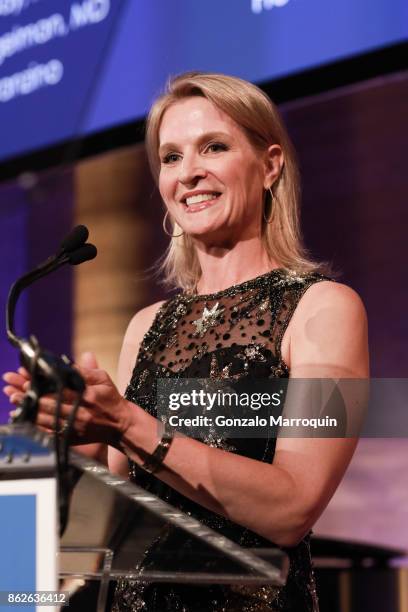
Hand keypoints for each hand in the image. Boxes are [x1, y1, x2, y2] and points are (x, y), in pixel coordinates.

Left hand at [3, 352, 134, 446]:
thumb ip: (85, 371)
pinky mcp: (71, 438)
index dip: (41, 386)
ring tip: (15, 401)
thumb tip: (66, 365)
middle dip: (30, 397)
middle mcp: (79, 413)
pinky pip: (49, 433)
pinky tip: (27, 419)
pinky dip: (36, 426)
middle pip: (48, 404)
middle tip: (14, 389)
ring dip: (29, 410)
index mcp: (86, 396)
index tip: (26, 380)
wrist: (120, 425)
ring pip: (45, 419)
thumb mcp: (103, 379)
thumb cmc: (111, 399)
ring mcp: (74, 428)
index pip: (59, 389)